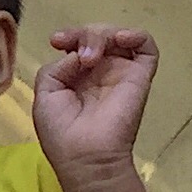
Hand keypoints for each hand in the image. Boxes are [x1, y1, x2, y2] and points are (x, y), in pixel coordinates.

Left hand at [33, 26, 158, 191]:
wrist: (86, 157)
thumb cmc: (61, 133)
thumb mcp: (44, 96)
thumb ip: (55, 68)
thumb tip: (77, 55)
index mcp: (77, 78)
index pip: (77, 44)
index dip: (69, 36)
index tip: (57, 41)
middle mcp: (100, 73)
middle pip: (96, 36)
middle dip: (84, 35)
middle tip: (80, 56)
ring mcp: (120, 73)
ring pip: (118, 36)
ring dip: (102, 35)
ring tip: (91, 57)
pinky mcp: (140, 76)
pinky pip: (147, 46)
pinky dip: (137, 35)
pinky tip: (121, 39)